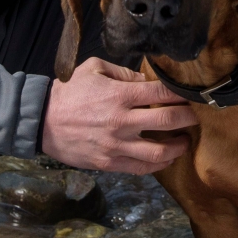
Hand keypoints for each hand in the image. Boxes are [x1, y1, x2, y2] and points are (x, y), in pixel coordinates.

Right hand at [41, 59, 198, 173]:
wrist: (42, 121)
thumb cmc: (69, 92)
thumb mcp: (94, 69)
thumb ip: (124, 73)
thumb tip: (147, 81)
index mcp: (119, 95)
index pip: (162, 93)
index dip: (181, 93)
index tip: (191, 93)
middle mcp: (122, 121)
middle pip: (169, 120)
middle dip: (189, 117)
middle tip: (195, 115)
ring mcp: (117, 145)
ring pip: (160, 152)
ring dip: (179, 146)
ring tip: (185, 140)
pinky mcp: (110, 163)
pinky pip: (142, 168)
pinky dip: (159, 164)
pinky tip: (166, 158)